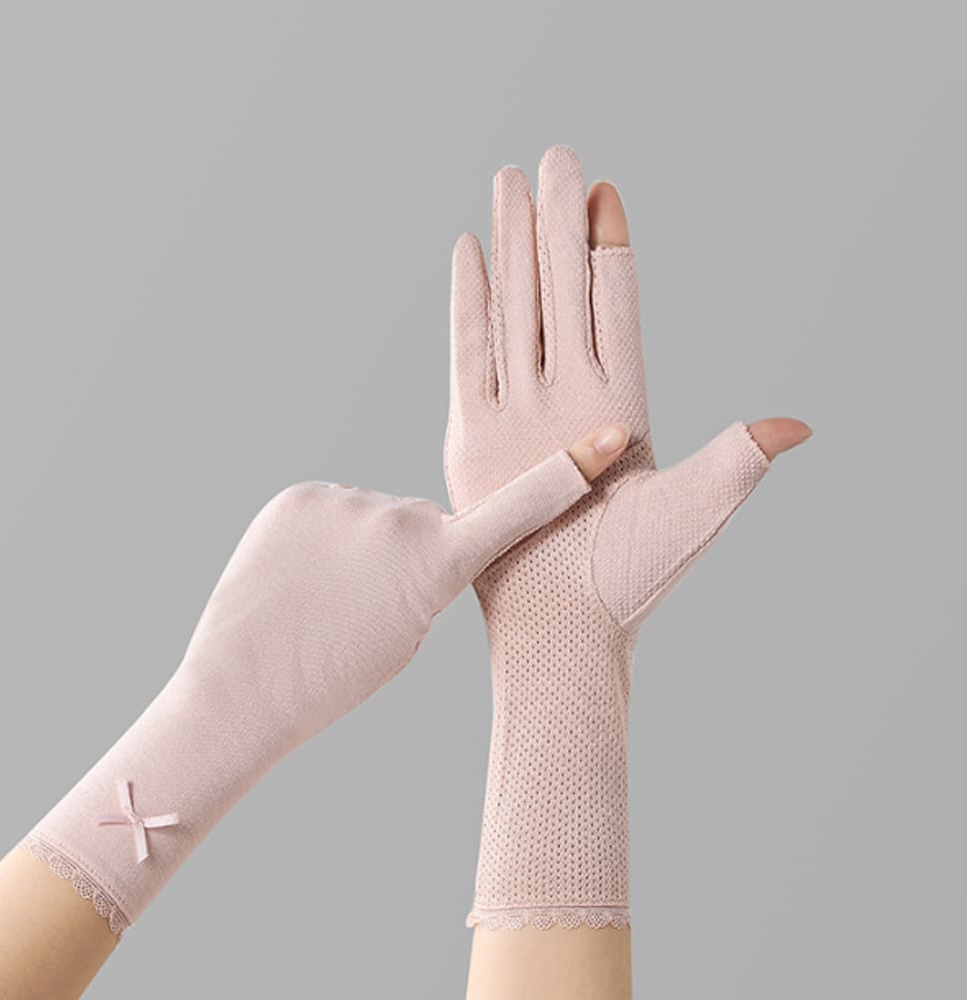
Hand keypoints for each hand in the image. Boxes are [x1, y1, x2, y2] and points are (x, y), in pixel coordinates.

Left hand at [20, 430, 624, 934]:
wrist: (240, 691)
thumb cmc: (333, 680)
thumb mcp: (406, 638)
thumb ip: (429, 577)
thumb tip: (414, 535)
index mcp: (435, 564)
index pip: (519, 508)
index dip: (571, 473)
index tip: (613, 435)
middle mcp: (396, 518)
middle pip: (423, 525)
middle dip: (409, 555)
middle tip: (363, 607)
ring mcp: (343, 501)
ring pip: (373, 519)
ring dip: (359, 549)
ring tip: (320, 598)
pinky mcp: (300, 494)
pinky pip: (331, 510)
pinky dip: (322, 539)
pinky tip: (295, 579)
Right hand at [445, 145, 810, 931]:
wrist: (560, 623)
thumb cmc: (631, 580)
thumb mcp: (697, 511)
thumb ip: (737, 459)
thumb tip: (795, 425)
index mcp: (623, 401)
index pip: (616, 305)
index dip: (610, 247)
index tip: (606, 191)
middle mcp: (571, 395)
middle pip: (563, 289)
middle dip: (559, 224)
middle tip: (556, 159)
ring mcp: (520, 408)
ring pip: (517, 307)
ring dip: (514, 247)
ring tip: (508, 186)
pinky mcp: (474, 430)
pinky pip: (470, 351)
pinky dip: (470, 301)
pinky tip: (469, 253)